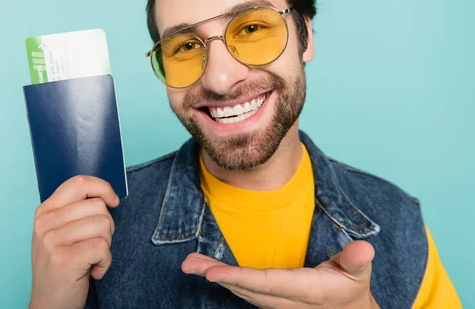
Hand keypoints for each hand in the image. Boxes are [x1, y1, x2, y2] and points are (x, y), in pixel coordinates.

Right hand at [29, 175, 119, 308]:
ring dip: (106, 245)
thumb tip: (106, 196)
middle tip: (95, 245)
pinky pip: (103, 247)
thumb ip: (76, 212)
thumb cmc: (61, 267)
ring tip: (92, 258)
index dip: (102, 188)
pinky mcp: (64, 259)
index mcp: (45, 211)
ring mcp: (52, 240)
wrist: (49, 304)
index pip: (79, 183)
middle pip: (97, 206)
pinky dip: (105, 261)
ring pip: (103, 225)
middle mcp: (46, 223)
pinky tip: (94, 270)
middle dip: (107, 226)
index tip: (113, 201)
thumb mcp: (60, 233)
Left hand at [181, 240, 379, 308]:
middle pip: (245, 287)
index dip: (240, 279)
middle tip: (188, 264)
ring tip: (189, 263)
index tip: (213, 274)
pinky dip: (223, 279)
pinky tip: (205, 268)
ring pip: (239, 290)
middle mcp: (284, 300)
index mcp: (305, 291)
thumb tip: (364, 248)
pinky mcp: (268, 300)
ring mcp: (274, 303)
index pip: (267, 284)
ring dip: (214, 275)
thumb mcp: (359, 274)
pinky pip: (242, 290)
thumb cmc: (350, 289)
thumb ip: (356, 261)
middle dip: (216, 275)